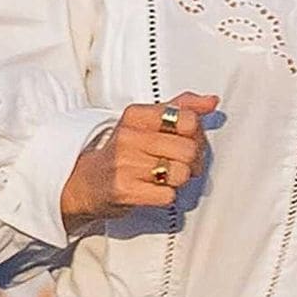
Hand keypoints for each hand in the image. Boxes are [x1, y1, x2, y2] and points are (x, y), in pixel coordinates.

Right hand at [60, 91, 218, 229]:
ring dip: (179, 179)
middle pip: (189, 149)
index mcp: (136, 115)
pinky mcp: (126, 190)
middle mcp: (130, 136)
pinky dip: (166, 195)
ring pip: (181, 173)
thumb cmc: (122, 151)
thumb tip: (210, 101)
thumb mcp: (146, 122)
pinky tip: (153, 188)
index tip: (188, 138)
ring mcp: (126, 163)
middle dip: (193, 161)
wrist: (86, 181)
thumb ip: (180, 107)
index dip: (196, 133)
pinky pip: (168, 195)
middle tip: (182, 163)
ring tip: (166, 176)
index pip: (187, 119)